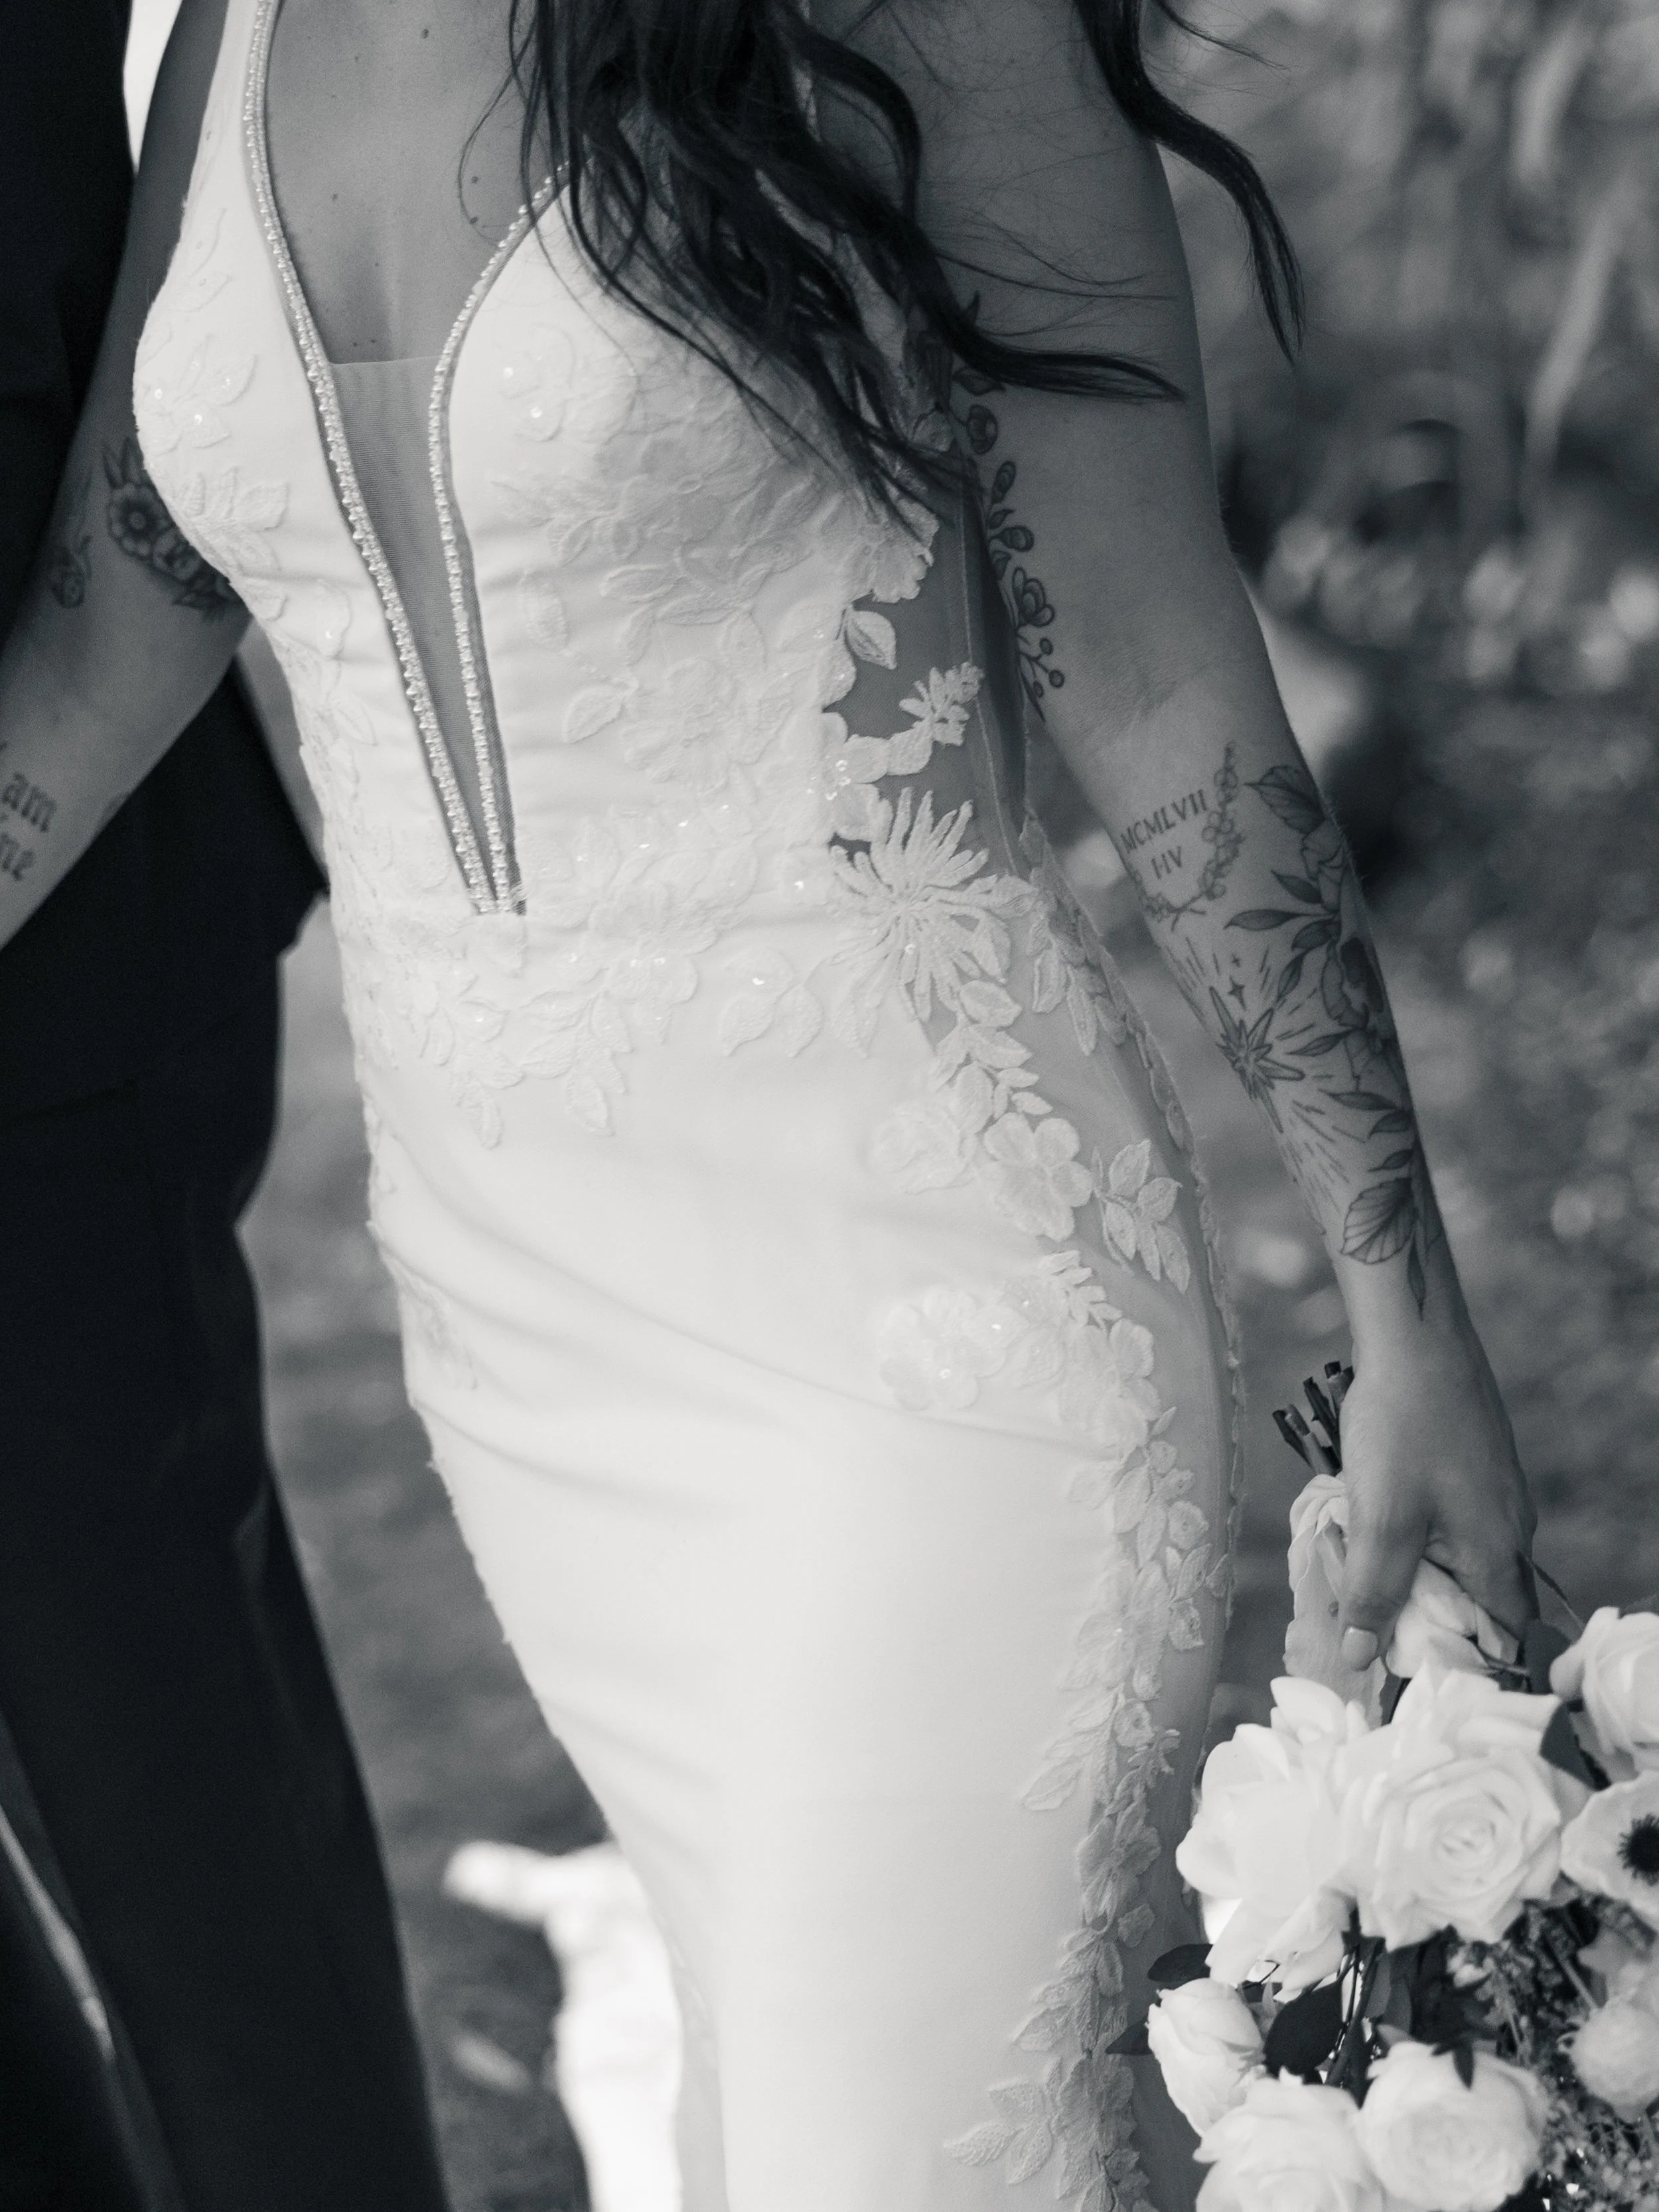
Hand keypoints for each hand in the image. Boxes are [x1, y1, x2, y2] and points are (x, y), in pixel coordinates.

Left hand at [1333, 1324, 1535, 1672]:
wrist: (1415, 1337)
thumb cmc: (1403, 1425)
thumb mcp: (1380, 1517)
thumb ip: (1374, 1591)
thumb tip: (1363, 1657)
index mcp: (1500, 1551)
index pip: (1506, 1634)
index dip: (1466, 1660)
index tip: (1416, 1667)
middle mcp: (1510, 1528)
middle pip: (1481, 1600)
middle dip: (1429, 1616)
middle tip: (1373, 1619)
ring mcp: (1494, 1494)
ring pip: (1459, 1558)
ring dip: (1416, 1571)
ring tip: (1363, 1568)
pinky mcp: (1473, 1468)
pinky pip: (1449, 1522)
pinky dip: (1415, 1533)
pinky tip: (1374, 1518)